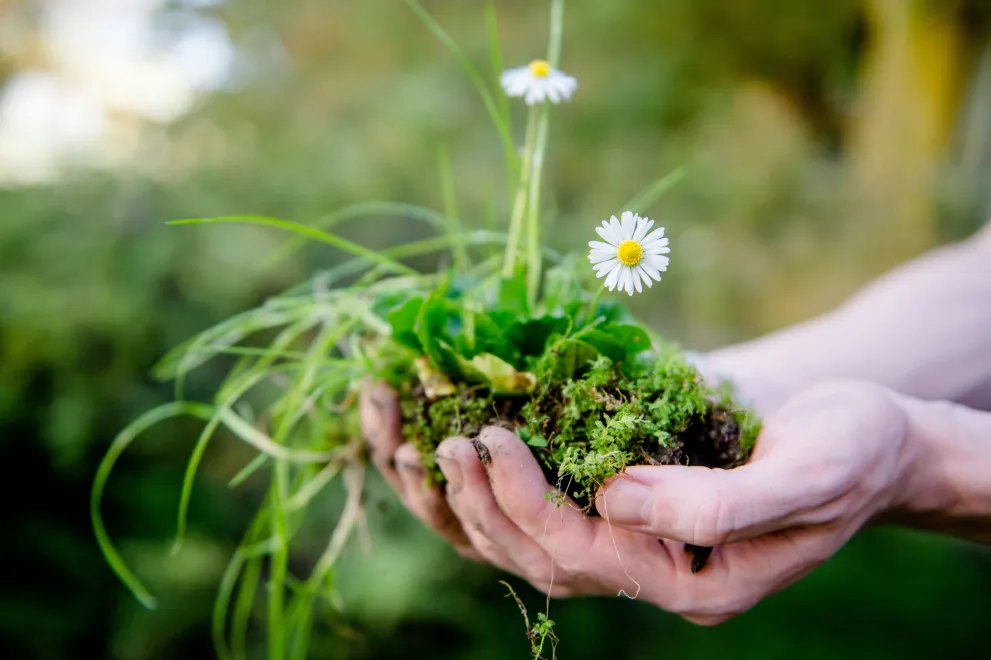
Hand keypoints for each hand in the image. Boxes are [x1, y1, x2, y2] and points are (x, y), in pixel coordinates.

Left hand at [361, 380, 913, 623]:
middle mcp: (650, 569)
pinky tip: (450, 434)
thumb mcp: (806, 477)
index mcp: (691, 584)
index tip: (491, 438)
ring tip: (416, 440)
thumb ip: (717, 505)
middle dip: (479, 500)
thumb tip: (615, 496)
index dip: (529, 500)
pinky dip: (490, 473)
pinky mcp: (622, 492)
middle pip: (536, 556)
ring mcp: (633, 533)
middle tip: (437, 440)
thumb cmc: (851, 449)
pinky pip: (540, 498)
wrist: (864, 429)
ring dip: (465, 494)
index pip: (584, 556)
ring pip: (524, 538)